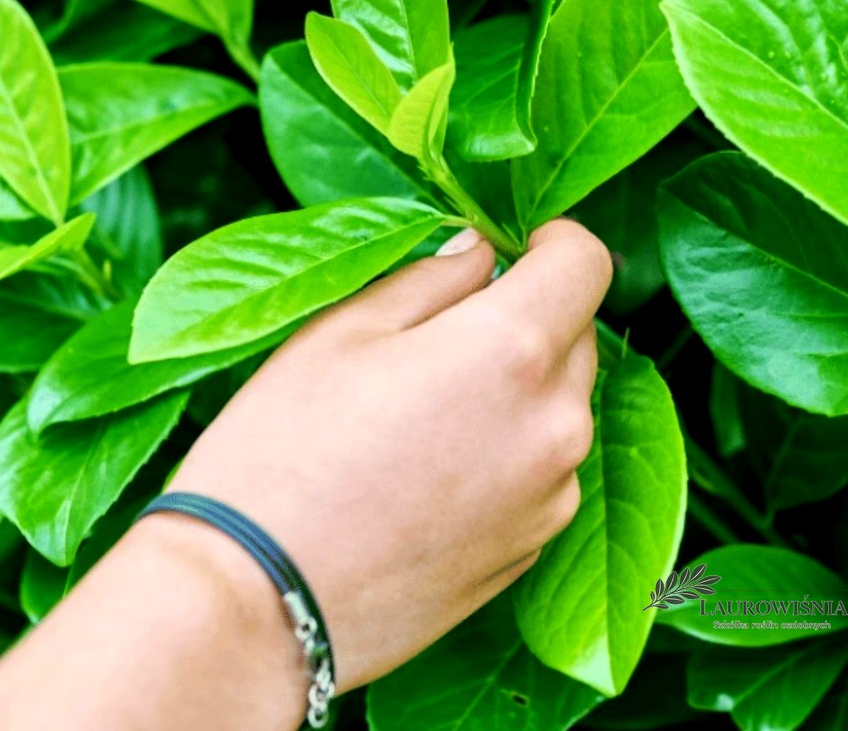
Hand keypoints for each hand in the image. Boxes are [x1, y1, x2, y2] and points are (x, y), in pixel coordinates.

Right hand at [157, 218, 611, 693]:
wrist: (259, 606)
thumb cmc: (282, 451)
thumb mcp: (343, 330)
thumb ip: (431, 275)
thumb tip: (481, 250)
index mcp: (512, 349)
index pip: (587, 262)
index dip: (555, 240)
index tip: (518, 246)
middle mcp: (556, 424)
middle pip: (577, 335)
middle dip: (529, 315)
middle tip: (446, 333)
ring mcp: (553, 496)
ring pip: (562, 405)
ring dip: (521, 386)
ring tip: (430, 412)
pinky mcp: (534, 549)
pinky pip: (545, 469)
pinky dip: (512, 448)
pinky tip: (435, 471)